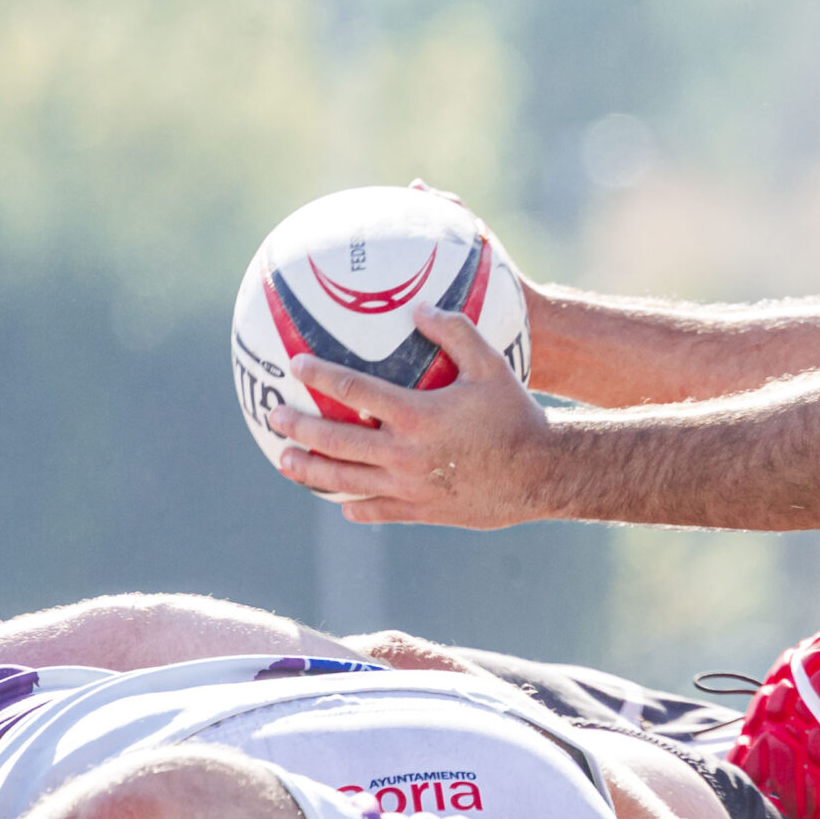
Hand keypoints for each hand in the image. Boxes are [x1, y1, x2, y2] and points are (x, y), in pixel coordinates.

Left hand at [270, 305, 558, 527]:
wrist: (544, 474)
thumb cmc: (518, 415)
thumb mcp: (492, 366)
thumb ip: (456, 332)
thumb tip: (419, 307)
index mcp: (417, 415)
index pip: (355, 390)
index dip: (321, 374)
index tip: (296, 364)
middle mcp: (405, 453)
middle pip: (335, 441)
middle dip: (299, 427)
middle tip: (274, 414)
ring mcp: (410, 487)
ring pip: (345, 481)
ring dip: (309, 470)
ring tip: (285, 460)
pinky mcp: (421, 511)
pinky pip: (376, 510)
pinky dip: (355, 505)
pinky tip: (342, 501)